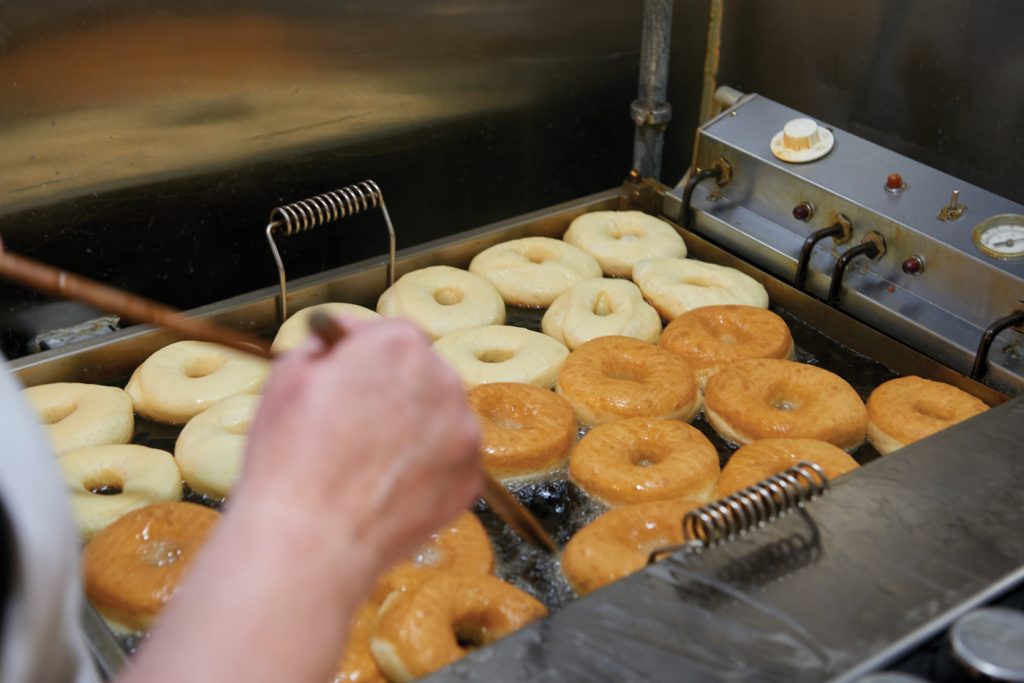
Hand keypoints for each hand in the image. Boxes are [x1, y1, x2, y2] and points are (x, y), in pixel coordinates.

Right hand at [238, 316, 481, 577]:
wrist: (311, 542)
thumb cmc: (290, 460)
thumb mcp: (287, 377)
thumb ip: (322, 345)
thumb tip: (336, 341)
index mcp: (398, 345)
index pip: (389, 335)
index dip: (363, 356)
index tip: (344, 375)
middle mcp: (443, 379)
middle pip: (421, 373)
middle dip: (393, 391)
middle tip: (353, 424)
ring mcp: (464, 431)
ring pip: (439, 417)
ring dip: (413, 429)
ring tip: (369, 462)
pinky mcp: (471, 478)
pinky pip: (450, 461)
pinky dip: (427, 470)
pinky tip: (388, 486)